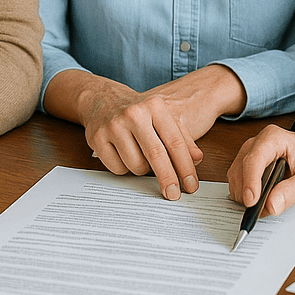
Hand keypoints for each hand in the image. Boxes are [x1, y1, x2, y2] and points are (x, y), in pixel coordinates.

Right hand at [75, 78, 204, 199]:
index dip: (185, 167)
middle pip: (155, 155)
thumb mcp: (163, 117)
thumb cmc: (139, 112)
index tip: (191, 185)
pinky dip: (124, 169)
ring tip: (140, 156)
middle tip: (174, 194)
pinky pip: (117, 169)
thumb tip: (197, 159)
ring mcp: (113, 125)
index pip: (174, 142)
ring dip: (142, 170)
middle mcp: (134, 114)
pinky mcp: (97, 138)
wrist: (104, 99)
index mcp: (155, 106)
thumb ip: (183, 137)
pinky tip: (123, 154)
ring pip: (136, 166)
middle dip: (167, 178)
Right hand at [226, 117, 294, 216]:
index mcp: (273, 138)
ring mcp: (247, 151)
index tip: (251, 202)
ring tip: (264, 203)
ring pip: (235, 176)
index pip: (254, 159)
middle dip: (248, 193)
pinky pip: (236, 180)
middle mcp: (255, 142)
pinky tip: (259, 198)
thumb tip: (271, 206)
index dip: (250, 182)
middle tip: (263, 210)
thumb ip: (293, 191)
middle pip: (240, 170)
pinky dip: (244, 193)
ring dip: (244, 195)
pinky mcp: (243, 161)